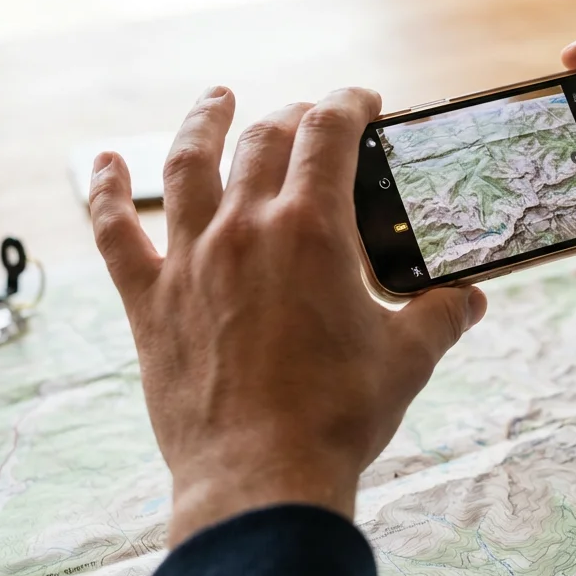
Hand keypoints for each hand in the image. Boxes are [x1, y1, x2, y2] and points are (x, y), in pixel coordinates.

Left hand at [88, 86, 486, 546]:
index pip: (329, 133)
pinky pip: (115, 232)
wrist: (261, 475)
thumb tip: (472, 299)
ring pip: (188, 163)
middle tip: (311, 118)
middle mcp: (246, 227)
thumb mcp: (408, 358)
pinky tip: (103, 164)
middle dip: (294, 116)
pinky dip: (104, 192)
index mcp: (312, 229)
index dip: (349, 104)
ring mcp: (190, 260)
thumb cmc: (339, 415)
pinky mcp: (149, 301)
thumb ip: (442, 314)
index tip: (363, 103)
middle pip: (266, 139)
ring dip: (205, 122)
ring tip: (217, 99)